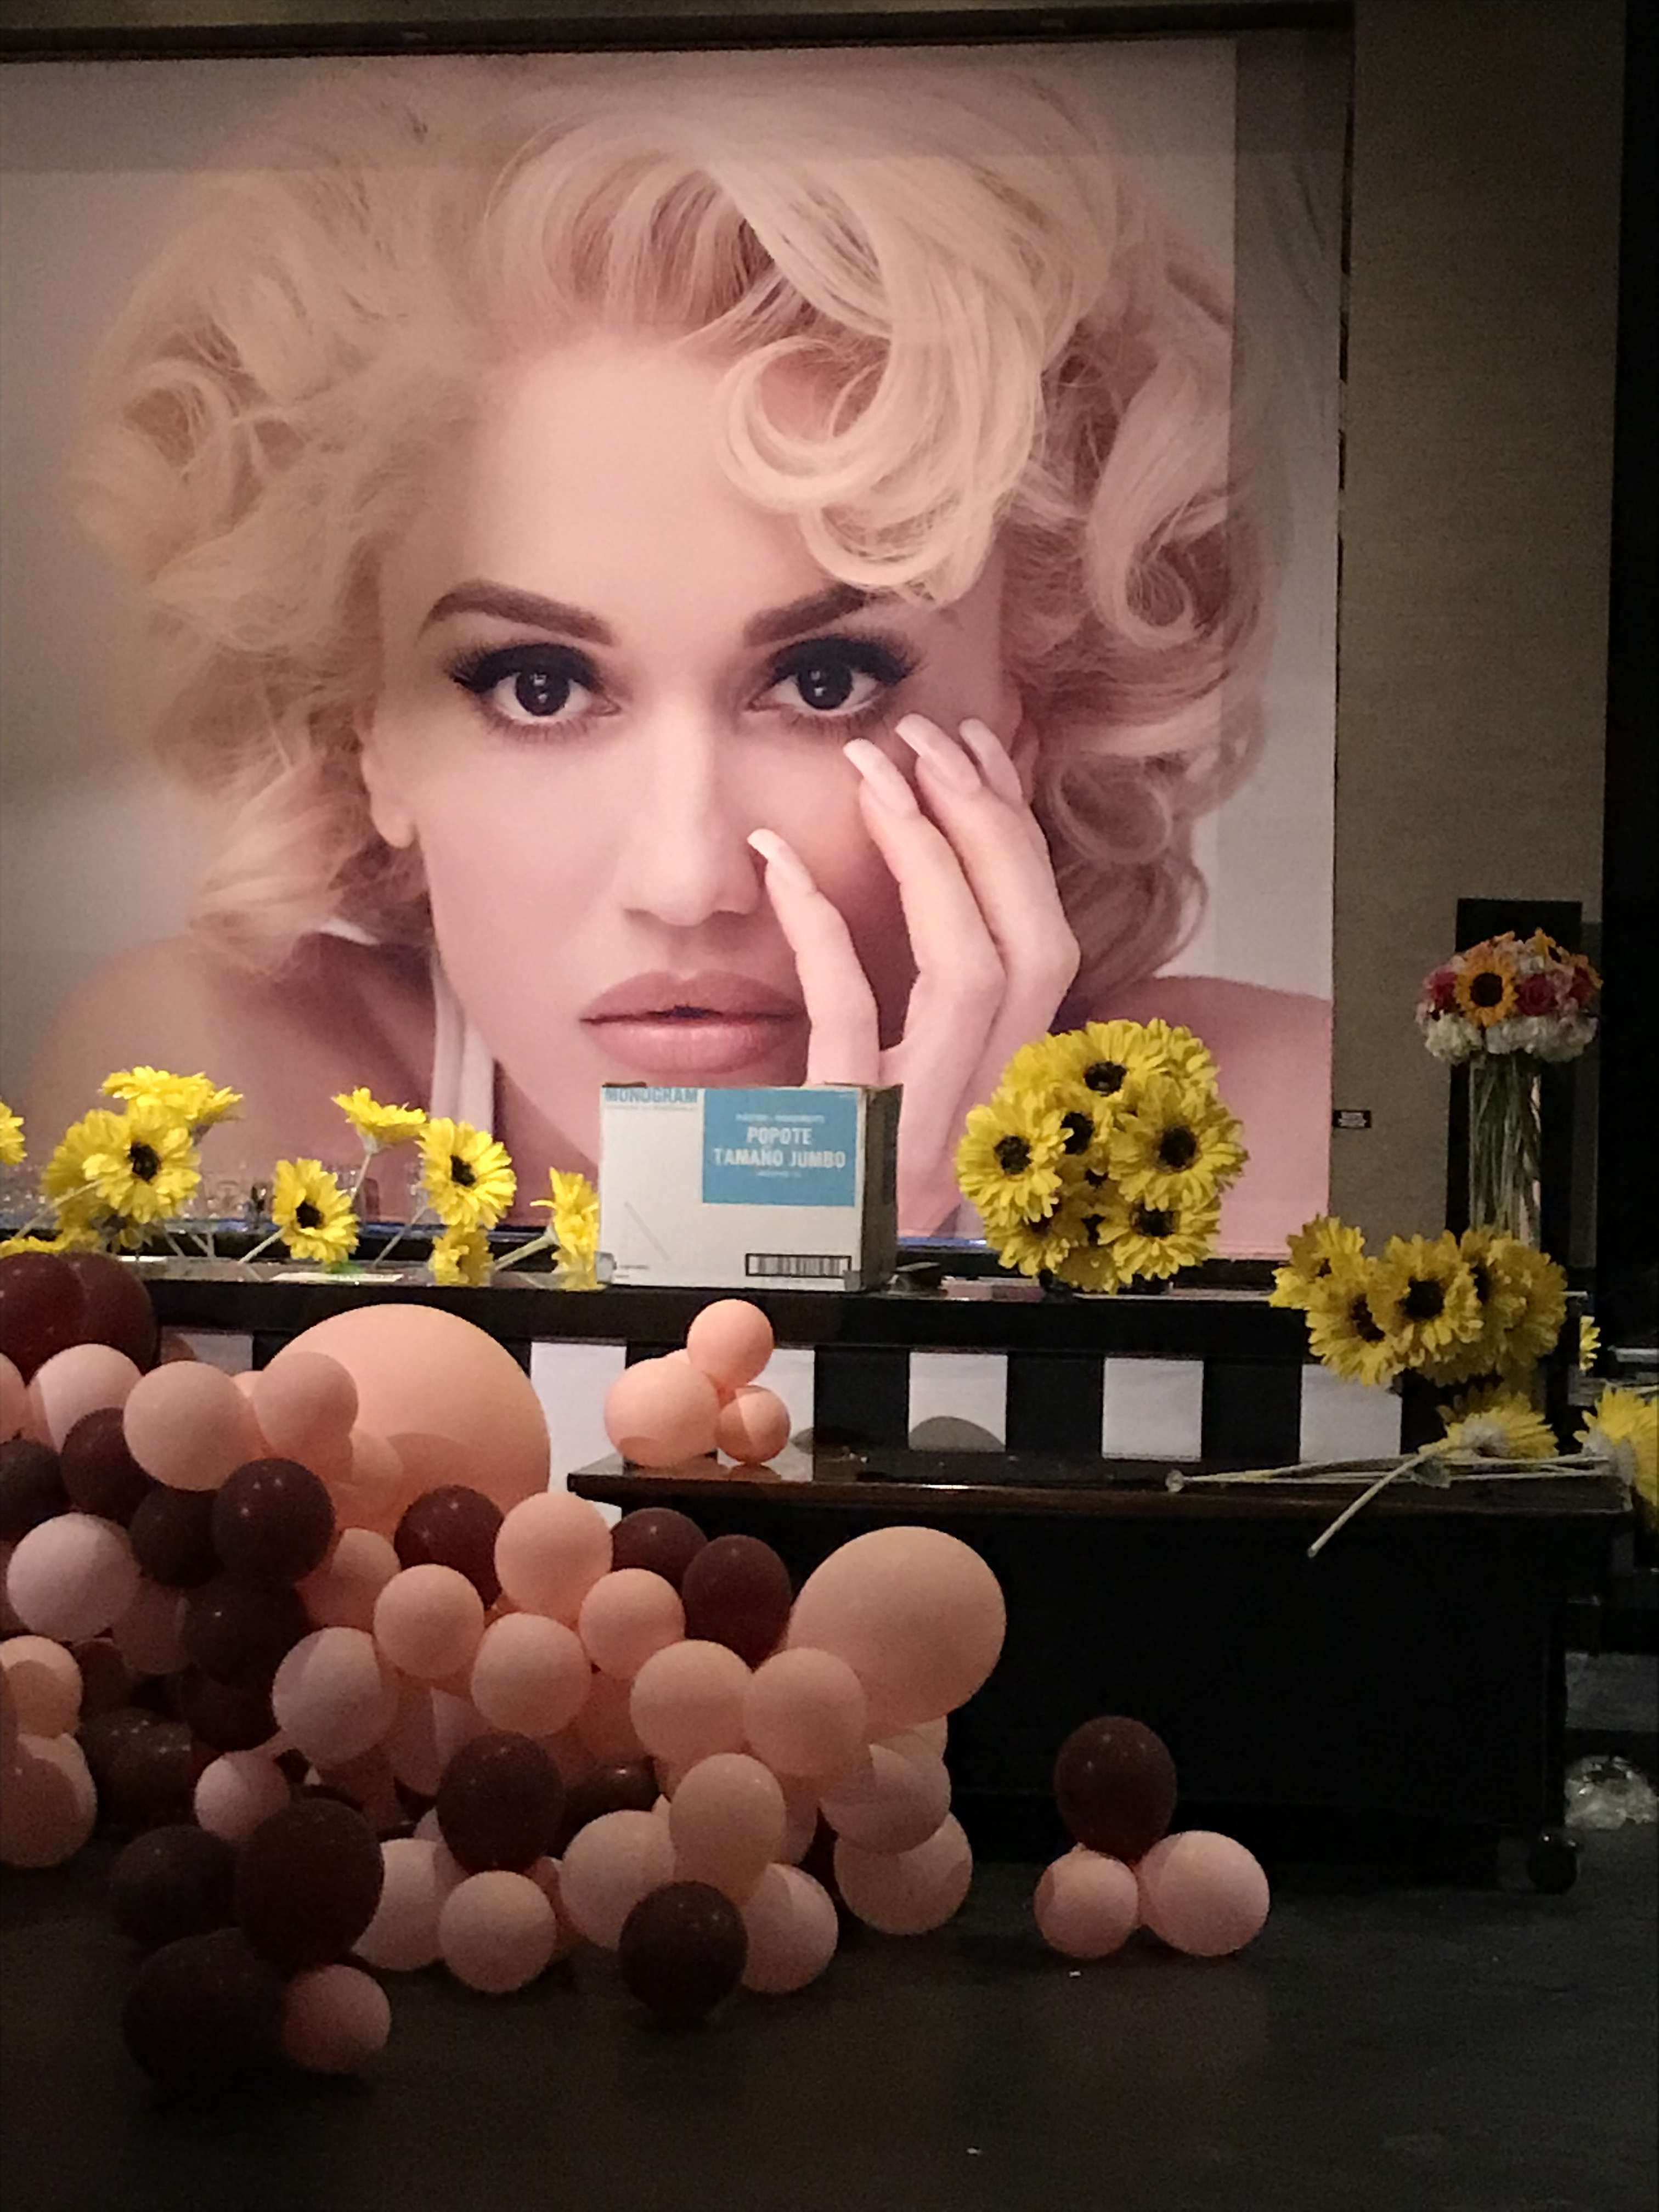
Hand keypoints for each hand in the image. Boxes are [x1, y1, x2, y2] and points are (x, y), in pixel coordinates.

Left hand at [748, 713, 1079, 1233]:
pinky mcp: (842, 1163)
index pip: (1046, 953)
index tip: (976, 750)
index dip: (1018, 842)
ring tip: (870, 771)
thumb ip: (908, 1012)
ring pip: (972, 978)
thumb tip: (915, 868)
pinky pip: (849, 1026)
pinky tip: (778, 862)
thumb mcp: (875, 1093)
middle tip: (920, 738)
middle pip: (1034, 951)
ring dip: (927, 856)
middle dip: (987, 828)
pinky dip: (821, 932)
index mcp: (997, 1102)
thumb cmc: (796, 1187)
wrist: (743, 1299)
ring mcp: (920, 1148)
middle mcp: (981, 1128)